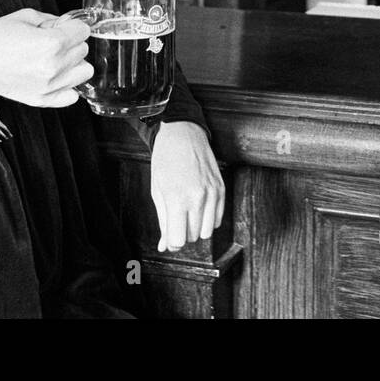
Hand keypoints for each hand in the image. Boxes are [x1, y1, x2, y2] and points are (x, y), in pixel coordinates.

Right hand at [0, 8, 91, 107]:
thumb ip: (53, 20)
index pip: (83, 31)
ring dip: (73, 64)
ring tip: (55, 59)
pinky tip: (55, 76)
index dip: (73, 26)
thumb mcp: (24, 16)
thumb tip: (68, 25)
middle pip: (84, 50)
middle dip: (72, 42)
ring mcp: (49, 86)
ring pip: (84, 72)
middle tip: (52, 41)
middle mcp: (54, 66)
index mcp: (51, 42)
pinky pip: (72, 96)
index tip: (63, 27)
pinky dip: (68, 86)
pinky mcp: (42, 100)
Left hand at [150, 121, 223, 251]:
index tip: (169, 238)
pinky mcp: (221, 189)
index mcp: (177, 199)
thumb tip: (165, 245)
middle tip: (176, 221)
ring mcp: (212, 194)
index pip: (178, 240)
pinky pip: (218, 219)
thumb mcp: (158, 191)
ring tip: (187, 214)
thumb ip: (163, 220)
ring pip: (208, 232)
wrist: (183, 134)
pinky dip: (208, 219)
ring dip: (196, 228)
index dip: (172, 242)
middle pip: (193, 237)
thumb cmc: (165, 160)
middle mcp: (198, 198)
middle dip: (183, 234)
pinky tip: (199, 208)